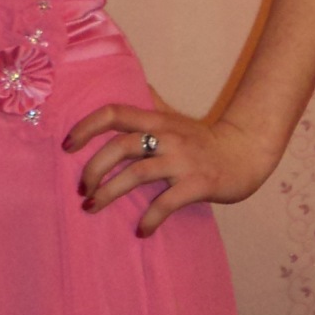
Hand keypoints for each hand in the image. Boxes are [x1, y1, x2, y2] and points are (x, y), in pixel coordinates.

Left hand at [63, 102, 280, 236]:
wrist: (246, 153)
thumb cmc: (205, 139)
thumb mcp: (176, 117)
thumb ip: (153, 103)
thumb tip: (135, 83)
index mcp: (156, 120)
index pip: (114, 113)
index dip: (86, 126)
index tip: (67, 146)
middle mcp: (166, 136)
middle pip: (120, 146)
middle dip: (94, 168)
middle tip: (82, 188)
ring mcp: (182, 161)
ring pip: (137, 174)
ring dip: (109, 193)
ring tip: (92, 207)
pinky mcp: (197, 185)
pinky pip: (166, 203)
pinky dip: (149, 218)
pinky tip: (140, 230)